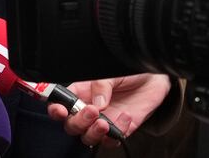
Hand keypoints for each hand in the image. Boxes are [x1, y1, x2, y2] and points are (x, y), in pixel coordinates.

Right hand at [47, 73, 170, 147]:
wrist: (152, 77)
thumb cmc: (128, 69)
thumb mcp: (110, 71)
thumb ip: (100, 85)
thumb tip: (97, 103)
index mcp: (80, 92)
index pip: (60, 104)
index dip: (55, 110)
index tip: (60, 111)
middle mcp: (88, 108)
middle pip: (71, 125)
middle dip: (78, 122)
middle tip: (91, 112)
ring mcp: (103, 120)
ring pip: (87, 137)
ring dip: (93, 133)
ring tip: (104, 122)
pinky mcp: (120, 129)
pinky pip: (111, 140)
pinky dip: (115, 134)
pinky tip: (125, 117)